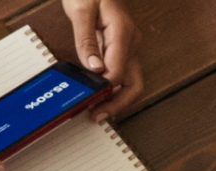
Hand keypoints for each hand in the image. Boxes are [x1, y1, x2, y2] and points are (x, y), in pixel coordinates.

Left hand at [63, 0, 143, 121]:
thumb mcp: (82, 10)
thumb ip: (87, 40)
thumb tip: (94, 68)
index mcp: (123, 32)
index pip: (117, 71)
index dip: (104, 88)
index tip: (88, 100)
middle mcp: (130, 42)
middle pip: (133, 83)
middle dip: (117, 103)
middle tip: (97, 115)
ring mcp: (128, 46)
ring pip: (129, 81)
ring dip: (115, 99)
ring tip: (97, 111)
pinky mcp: (121, 48)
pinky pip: (121, 73)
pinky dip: (112, 88)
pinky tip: (98, 96)